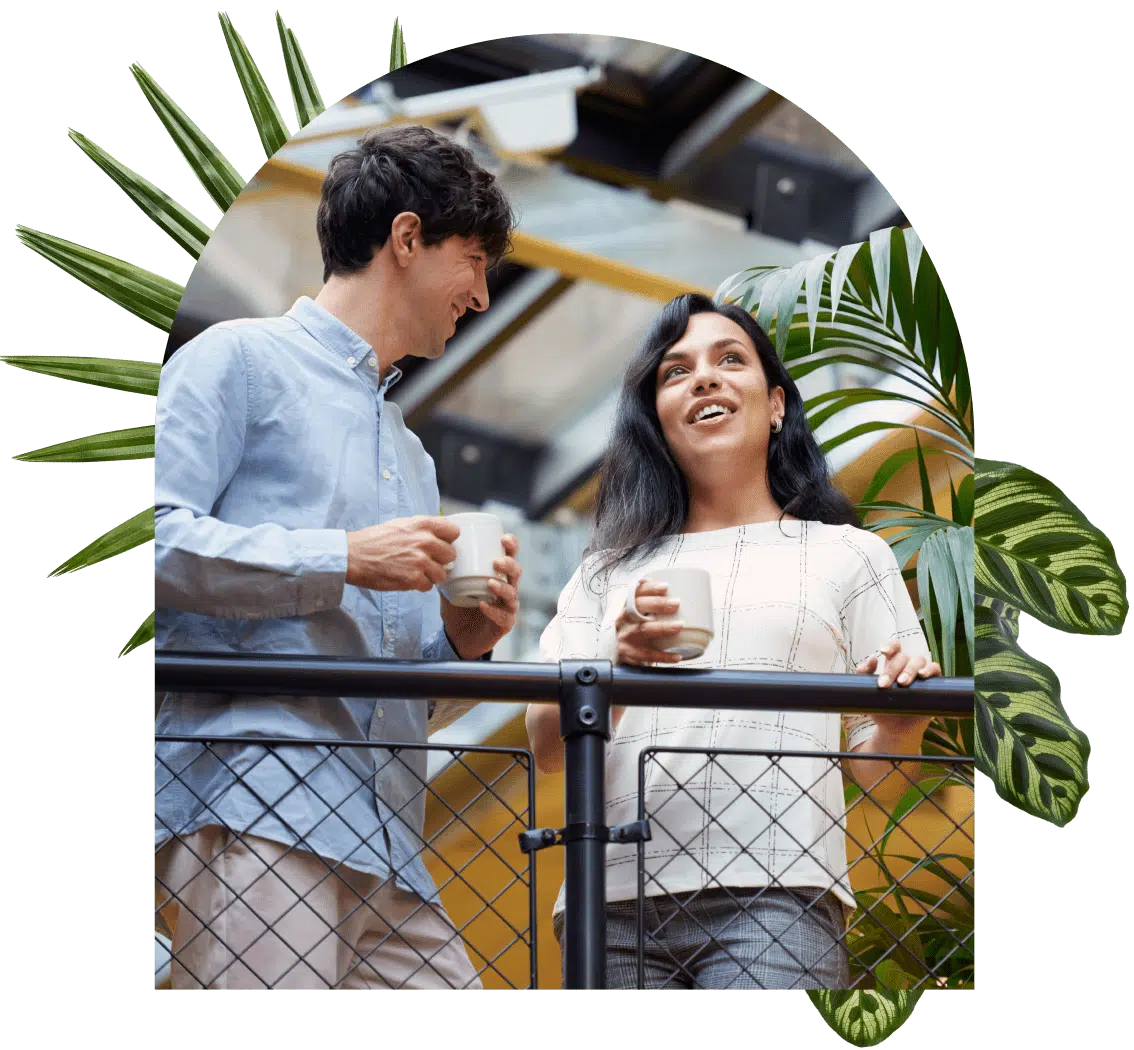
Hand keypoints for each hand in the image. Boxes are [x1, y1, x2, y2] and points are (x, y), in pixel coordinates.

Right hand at [345, 515, 458, 591]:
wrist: (353, 556)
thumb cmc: (374, 540)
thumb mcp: (401, 524)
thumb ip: (423, 528)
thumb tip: (441, 533)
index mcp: (422, 524)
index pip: (454, 531)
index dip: (448, 540)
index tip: (441, 545)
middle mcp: (425, 541)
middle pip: (451, 555)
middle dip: (440, 560)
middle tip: (426, 561)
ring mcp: (420, 561)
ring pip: (442, 574)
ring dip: (431, 575)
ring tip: (415, 572)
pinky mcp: (413, 578)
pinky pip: (428, 586)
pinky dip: (419, 585)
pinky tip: (407, 578)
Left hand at [441, 533, 521, 659]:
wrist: (458, 638)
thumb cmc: (459, 608)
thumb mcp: (449, 587)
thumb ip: (445, 572)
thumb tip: (434, 554)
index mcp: (497, 575)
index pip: (510, 556)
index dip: (511, 546)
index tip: (503, 539)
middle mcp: (507, 589)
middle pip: (516, 573)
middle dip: (509, 564)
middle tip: (496, 562)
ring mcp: (508, 607)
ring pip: (513, 595)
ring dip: (503, 587)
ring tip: (490, 583)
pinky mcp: (505, 625)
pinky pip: (504, 618)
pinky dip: (494, 611)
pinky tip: (483, 605)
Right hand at [615, 579, 684, 665]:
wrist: (611, 650)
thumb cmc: (626, 626)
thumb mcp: (629, 611)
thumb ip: (643, 599)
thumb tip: (667, 587)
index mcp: (624, 606)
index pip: (635, 593)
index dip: (649, 588)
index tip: (665, 586)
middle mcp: (623, 619)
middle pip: (638, 608)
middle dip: (658, 604)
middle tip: (676, 603)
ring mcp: (625, 636)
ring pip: (644, 630)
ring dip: (662, 627)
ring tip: (679, 625)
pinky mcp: (630, 653)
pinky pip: (648, 655)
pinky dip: (664, 656)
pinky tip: (677, 655)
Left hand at [855, 639, 940, 738]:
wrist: (896, 730)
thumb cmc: (882, 708)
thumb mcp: (868, 692)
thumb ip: (864, 675)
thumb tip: (872, 658)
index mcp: (893, 664)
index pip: (894, 647)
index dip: (890, 645)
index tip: (882, 652)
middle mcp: (908, 666)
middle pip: (903, 657)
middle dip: (892, 670)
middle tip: (884, 685)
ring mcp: (922, 673)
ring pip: (919, 660)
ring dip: (909, 670)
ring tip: (902, 683)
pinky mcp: (933, 683)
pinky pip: (935, 668)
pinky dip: (930, 669)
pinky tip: (922, 676)